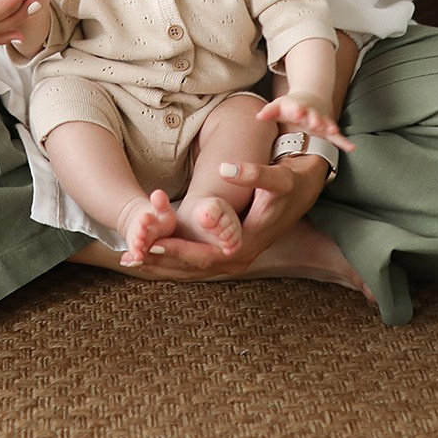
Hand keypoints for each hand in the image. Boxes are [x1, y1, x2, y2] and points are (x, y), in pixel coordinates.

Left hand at [81, 157, 329, 281]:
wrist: (308, 188)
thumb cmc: (291, 181)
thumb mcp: (277, 177)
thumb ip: (253, 174)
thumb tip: (226, 169)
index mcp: (246, 243)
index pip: (204, 256)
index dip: (176, 251)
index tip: (149, 243)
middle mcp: (239, 258)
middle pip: (192, 268)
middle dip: (160, 261)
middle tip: (129, 255)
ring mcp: (234, 258)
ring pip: (192, 268)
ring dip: (162, 264)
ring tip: (131, 258)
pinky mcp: (229, 251)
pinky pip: (196, 260)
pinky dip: (173, 258)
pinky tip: (151, 253)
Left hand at [257, 93, 356, 150]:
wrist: (311, 98)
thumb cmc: (291, 106)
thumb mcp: (278, 106)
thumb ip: (269, 112)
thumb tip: (258, 116)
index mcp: (298, 107)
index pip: (297, 107)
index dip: (297, 109)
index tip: (297, 111)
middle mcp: (311, 113)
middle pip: (313, 115)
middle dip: (315, 119)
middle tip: (316, 123)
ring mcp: (321, 120)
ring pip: (326, 124)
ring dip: (329, 127)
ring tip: (333, 131)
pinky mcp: (328, 128)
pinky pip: (337, 137)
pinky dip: (344, 142)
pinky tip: (351, 148)